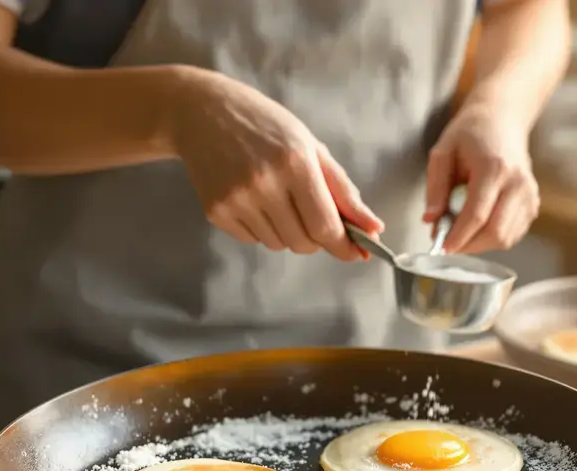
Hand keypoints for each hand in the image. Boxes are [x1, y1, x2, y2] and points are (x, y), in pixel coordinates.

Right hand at [165, 69, 382, 260]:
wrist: (202, 112)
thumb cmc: (265, 125)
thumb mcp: (311, 146)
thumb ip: (343, 190)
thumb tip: (374, 229)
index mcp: (295, 162)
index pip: (326, 226)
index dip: (344, 246)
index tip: (356, 252)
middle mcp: (264, 183)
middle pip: (304, 243)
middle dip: (316, 238)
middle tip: (310, 212)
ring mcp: (236, 199)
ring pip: (278, 245)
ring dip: (288, 232)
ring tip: (276, 197)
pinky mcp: (215, 211)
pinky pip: (252, 240)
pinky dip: (262, 229)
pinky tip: (253, 198)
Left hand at [424, 105, 538, 253]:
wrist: (502, 120)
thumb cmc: (471, 133)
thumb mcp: (443, 152)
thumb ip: (435, 188)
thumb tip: (431, 220)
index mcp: (494, 168)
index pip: (477, 215)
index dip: (458, 237)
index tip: (442, 248)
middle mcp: (517, 183)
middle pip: (495, 232)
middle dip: (468, 245)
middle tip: (449, 241)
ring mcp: (529, 195)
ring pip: (505, 238)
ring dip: (480, 243)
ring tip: (462, 229)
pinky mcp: (533, 204)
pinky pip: (513, 234)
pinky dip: (493, 237)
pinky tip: (479, 224)